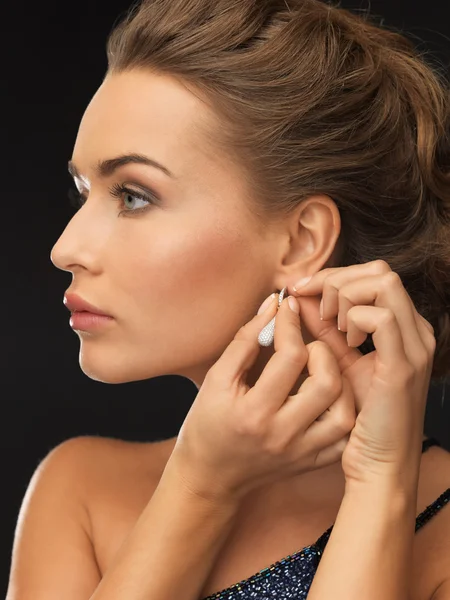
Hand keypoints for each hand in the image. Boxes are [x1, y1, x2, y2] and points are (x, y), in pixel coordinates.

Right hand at [170, 292, 355, 504]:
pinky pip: (344, 436)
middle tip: (305, 345)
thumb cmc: (206, 424)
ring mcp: (301, 452)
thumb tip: (273, 306)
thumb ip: (245, 340)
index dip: (291, 323)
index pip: (290, 357)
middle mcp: (283, 435)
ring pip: (344, 411)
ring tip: (318, 370)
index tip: (287, 308)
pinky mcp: (312, 462)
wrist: (210, 476)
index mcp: (254, 412)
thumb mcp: (216, 379)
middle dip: (321, 351)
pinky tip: (327, 398)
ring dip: (338, 381)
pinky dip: (343, 411)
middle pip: (327, 383)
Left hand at [290, 260, 435, 487]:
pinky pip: (380, 317)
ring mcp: (414, 347)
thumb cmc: (360, 416)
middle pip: (381, 271)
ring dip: (345, 295)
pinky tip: (343, 338)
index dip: (334, 276)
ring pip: (384, 283)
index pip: (375, 275)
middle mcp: (416, 331)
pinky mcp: (402, 367)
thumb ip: (325, 329)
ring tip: (330, 323)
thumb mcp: (340, 362)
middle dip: (337, 278)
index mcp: (403, 328)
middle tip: (309, 300)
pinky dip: (354, 318)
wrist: (379, 463)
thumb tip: (302, 298)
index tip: (300, 289)